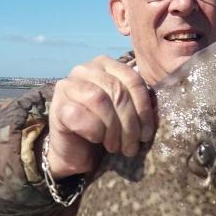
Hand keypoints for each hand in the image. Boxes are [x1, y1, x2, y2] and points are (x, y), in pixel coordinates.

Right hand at [42, 56, 154, 179]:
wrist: (76, 151)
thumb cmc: (104, 130)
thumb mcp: (124, 113)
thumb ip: (136, 101)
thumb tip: (157, 107)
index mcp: (105, 65)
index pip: (133, 79)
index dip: (144, 108)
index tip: (147, 134)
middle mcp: (85, 69)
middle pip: (118, 91)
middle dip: (130, 123)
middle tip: (132, 146)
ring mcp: (68, 85)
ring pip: (100, 100)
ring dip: (113, 129)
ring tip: (116, 146)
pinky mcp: (57, 106)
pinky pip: (81, 115)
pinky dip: (94, 132)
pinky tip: (97, 140)